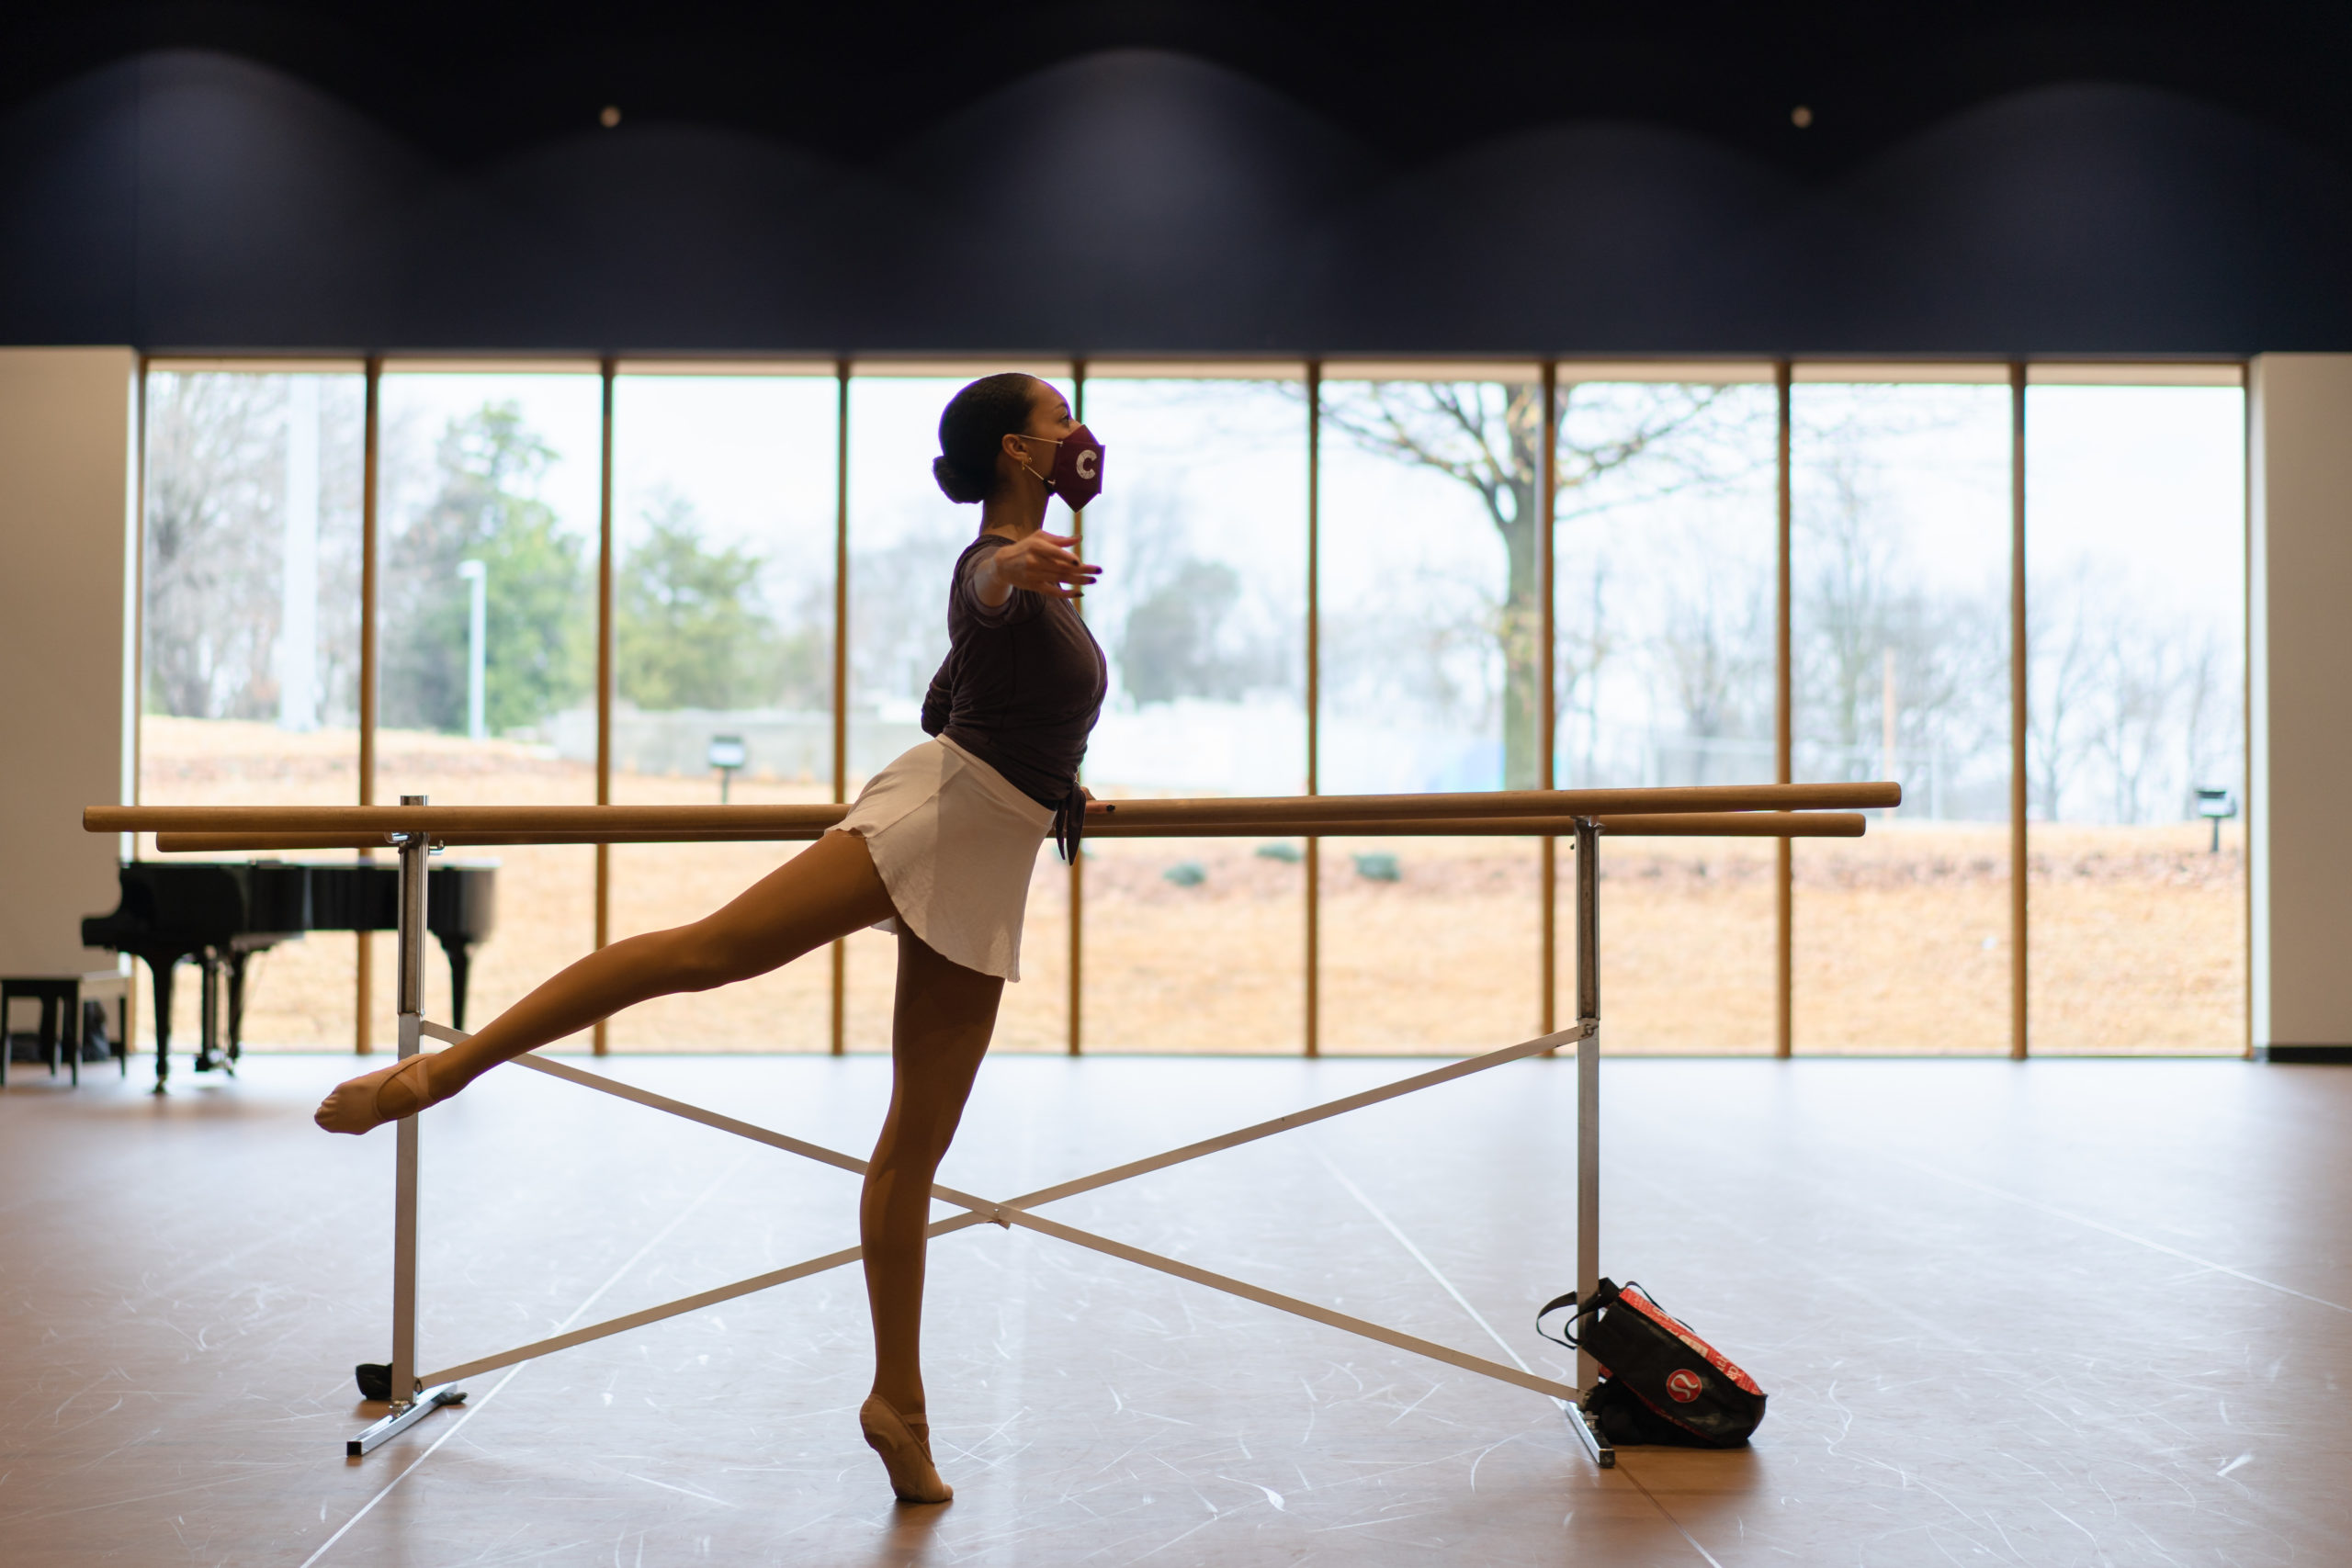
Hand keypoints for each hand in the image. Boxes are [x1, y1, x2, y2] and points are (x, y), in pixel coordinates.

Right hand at [978, 530, 1101, 603]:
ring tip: (1093, 580)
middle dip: (1082, 570)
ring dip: (1079, 581)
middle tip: (1098, 570)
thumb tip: (1078, 538)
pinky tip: (1079, 593)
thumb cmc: (1025, 547)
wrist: (1003, 564)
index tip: (1079, 561)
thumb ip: (1059, 539)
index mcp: (1036, 546)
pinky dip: (1066, 594)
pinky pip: (1053, 592)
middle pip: (1061, 568)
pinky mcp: (1035, 587)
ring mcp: (1034, 575)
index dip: (1066, 558)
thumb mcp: (1039, 538)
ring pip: (1060, 580)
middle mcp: (1035, 561)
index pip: (1054, 553)